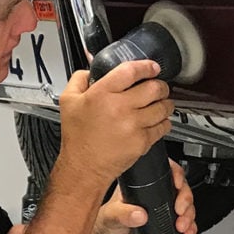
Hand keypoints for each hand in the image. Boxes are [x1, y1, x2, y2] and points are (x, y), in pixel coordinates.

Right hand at [58, 60, 173, 185]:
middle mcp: (119, 107)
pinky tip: (157, 120)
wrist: (84, 167)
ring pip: (162, 107)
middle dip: (160, 86)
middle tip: (159, 87)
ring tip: (162, 103)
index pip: (131, 71)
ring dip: (165, 103)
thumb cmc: (77, 137)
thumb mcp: (67, 101)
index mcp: (102, 94)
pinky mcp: (142, 141)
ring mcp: (133, 125)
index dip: (146, 66)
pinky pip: (163, 126)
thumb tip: (91, 70)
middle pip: (153, 88)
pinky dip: (164, 122)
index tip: (152, 67)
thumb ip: (79, 79)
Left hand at [83, 160, 197, 233]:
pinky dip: (191, 228)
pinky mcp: (168, 222)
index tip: (177, 182)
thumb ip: (123, 215)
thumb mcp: (111, 217)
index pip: (163, 169)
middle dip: (185, 198)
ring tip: (182, 226)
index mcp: (141, 183)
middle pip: (180, 186)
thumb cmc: (106, 223)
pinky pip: (187, 222)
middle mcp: (155, 192)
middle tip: (180, 210)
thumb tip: (139, 214)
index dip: (175, 173)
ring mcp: (163, 206)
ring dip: (190, 215)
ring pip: (187, 204)